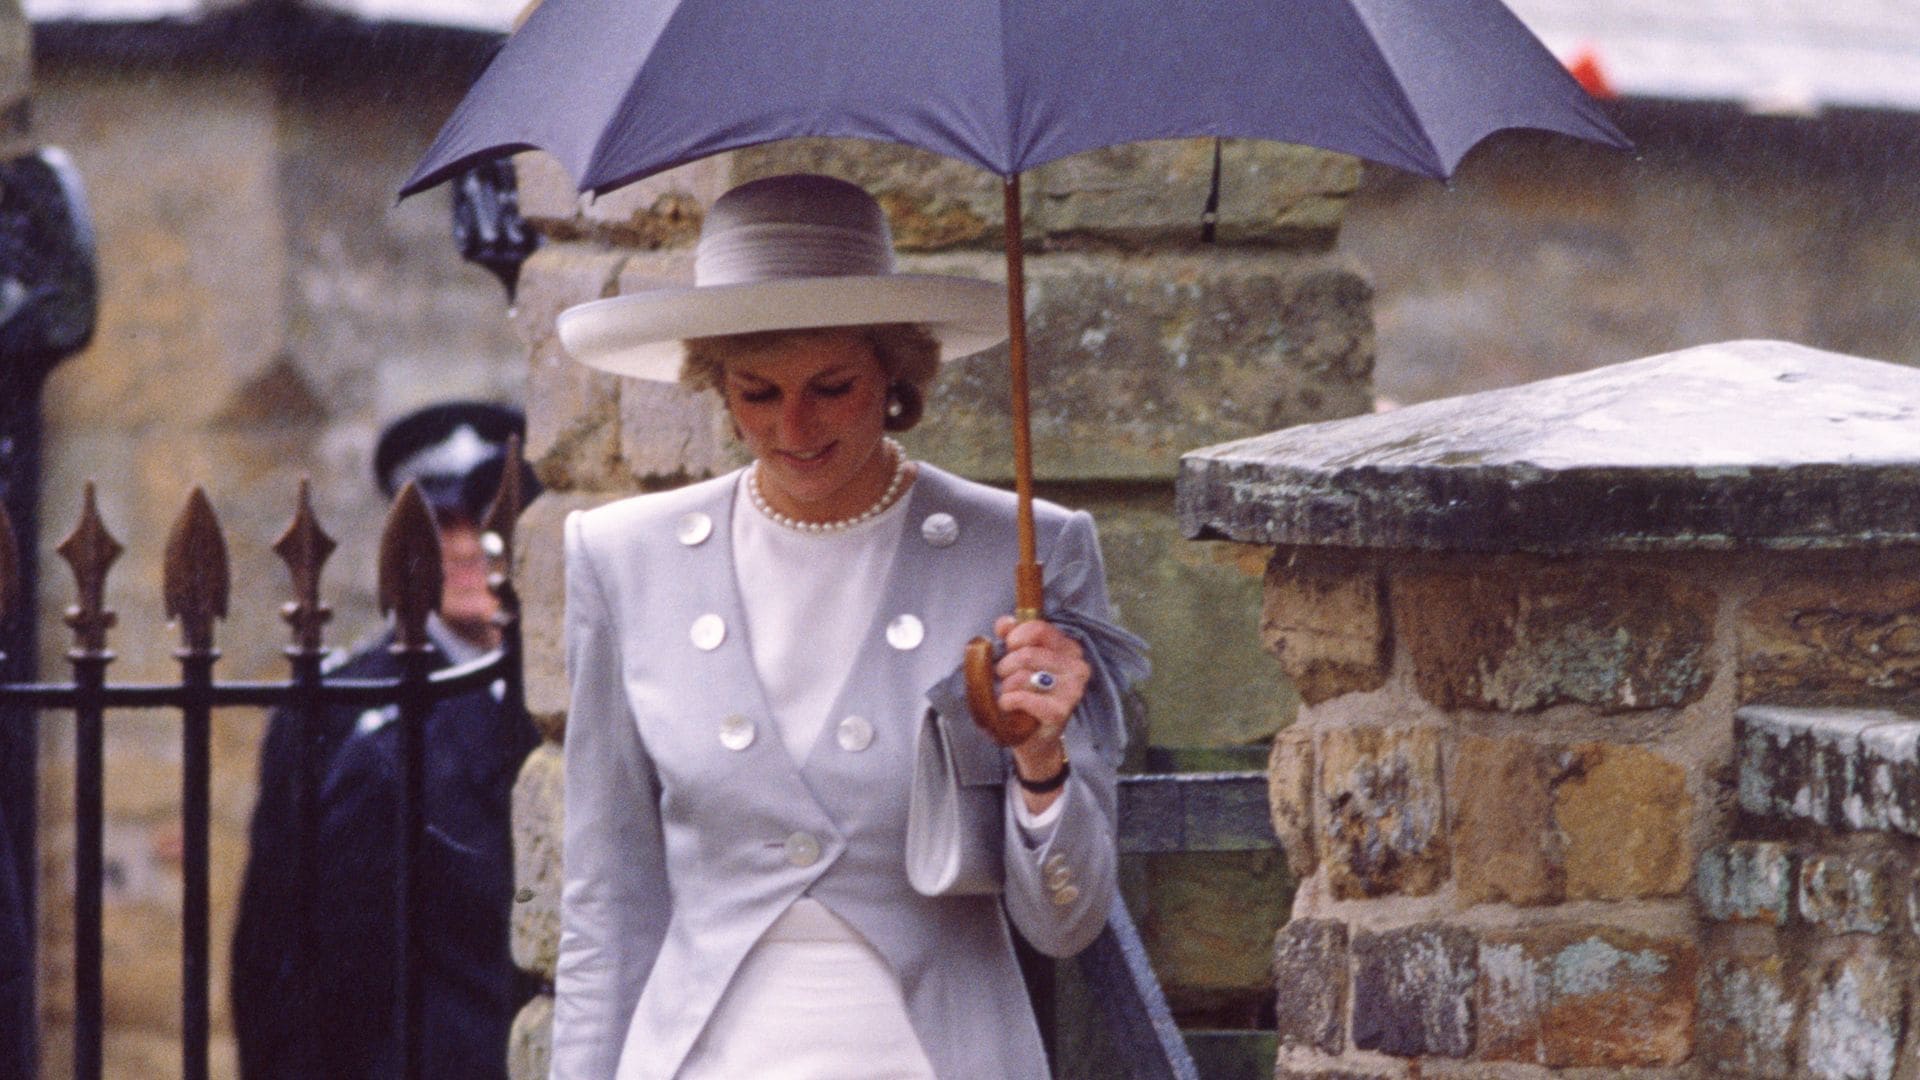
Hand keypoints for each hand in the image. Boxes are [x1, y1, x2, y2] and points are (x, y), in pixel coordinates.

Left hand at [993, 615, 1087, 745]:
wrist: (1035, 738)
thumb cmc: (1028, 694)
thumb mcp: (1020, 660)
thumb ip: (1012, 636)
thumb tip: (1005, 623)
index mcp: (1070, 649)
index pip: (1039, 628)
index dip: (1016, 637)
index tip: (1008, 647)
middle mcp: (1077, 667)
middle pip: (1026, 654)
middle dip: (1006, 666)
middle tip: (1004, 677)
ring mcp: (1072, 690)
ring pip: (1022, 676)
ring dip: (1006, 686)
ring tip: (1010, 694)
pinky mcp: (1060, 712)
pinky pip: (1022, 698)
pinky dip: (1008, 701)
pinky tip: (1008, 705)